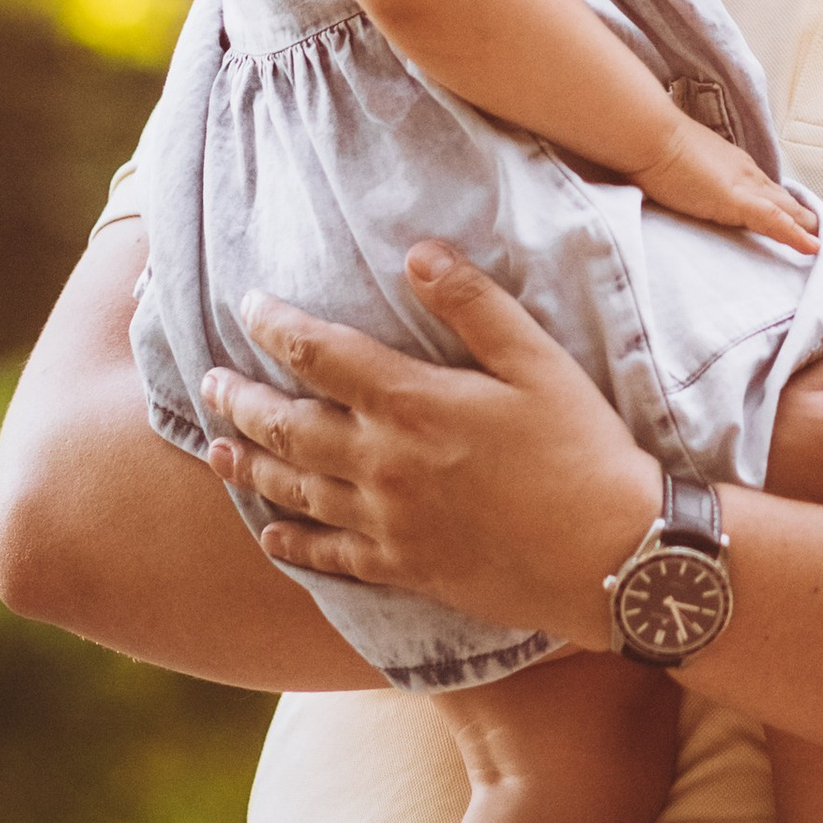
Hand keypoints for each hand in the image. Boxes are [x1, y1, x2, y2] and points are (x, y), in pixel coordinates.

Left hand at [203, 248, 659, 643]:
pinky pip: (329, 556)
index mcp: (415, 403)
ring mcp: (389, 523)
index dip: (277, 326)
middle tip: (210, 382)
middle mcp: (385, 464)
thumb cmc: (584, 449)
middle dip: (242, 401)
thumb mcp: (540, 360)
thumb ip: (474, 305)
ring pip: (296, 491)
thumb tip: (417, 253)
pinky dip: (291, 544)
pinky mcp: (404, 569)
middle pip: (289, 426)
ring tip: (216, 451)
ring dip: (249, 468)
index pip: (322, 354)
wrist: (612, 558)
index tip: (249, 306)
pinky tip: (269, 536)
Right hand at [633, 115, 822, 255]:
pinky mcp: (737, 200)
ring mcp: (744, 185)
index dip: (783, 205)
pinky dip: (795, 235)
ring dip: (806, 228)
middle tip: (821, 234)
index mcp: (734, 165)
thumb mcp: (679, 166)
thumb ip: (690, 178)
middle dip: (803, 218)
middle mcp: (746, 173)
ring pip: (785, 210)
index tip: (796, 218)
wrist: (649, 135)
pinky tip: (813, 248)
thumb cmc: (655, 147)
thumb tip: (683, 186)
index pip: (765, 189)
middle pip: (782, 199)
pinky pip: (774, 220)